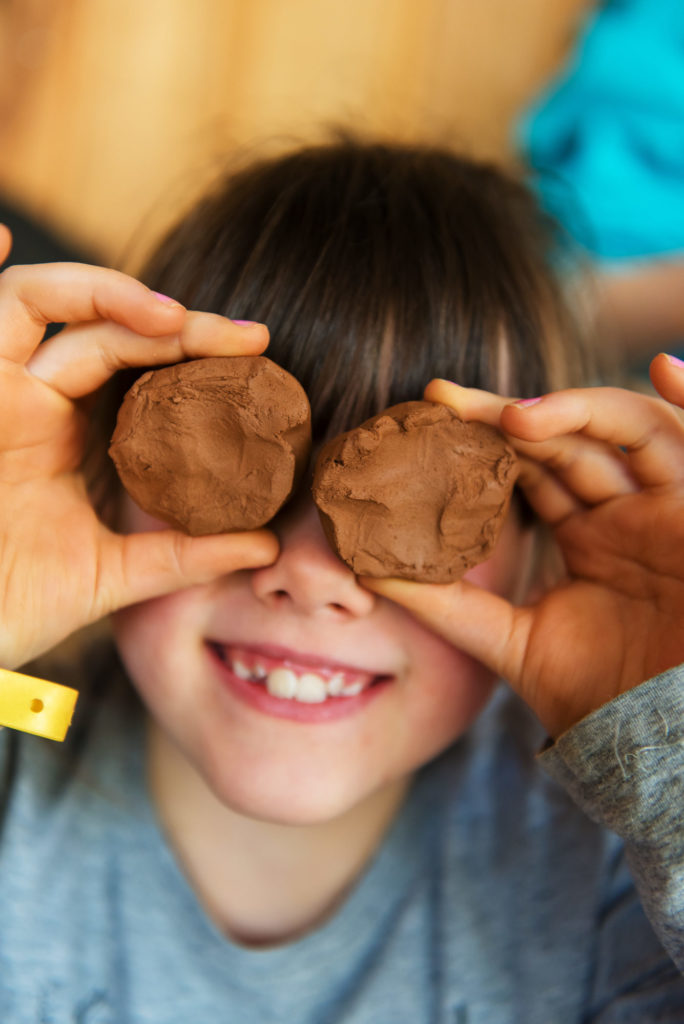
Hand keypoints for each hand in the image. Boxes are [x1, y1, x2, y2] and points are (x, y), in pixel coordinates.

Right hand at [0, 232, 277, 669]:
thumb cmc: (16, 604)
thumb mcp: (113, 574)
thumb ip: (183, 555)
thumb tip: (265, 544)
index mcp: (66, 432)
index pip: (135, 365)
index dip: (194, 351)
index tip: (259, 355)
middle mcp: (31, 400)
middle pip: (105, 328)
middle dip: (178, 324)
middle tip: (248, 341)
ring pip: (41, 301)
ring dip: (109, 293)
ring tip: (176, 318)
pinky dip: (14, 277)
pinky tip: (3, 236)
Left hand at [364, 355, 683, 736]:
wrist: (660, 748)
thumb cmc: (598, 700)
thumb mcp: (512, 643)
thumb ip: (451, 605)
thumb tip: (370, 570)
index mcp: (586, 534)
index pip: (531, 466)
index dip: (484, 437)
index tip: (425, 416)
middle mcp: (628, 511)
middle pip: (568, 439)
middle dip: (507, 414)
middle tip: (442, 400)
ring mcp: (671, 508)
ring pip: (628, 429)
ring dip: (577, 410)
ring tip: (514, 418)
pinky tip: (662, 366)